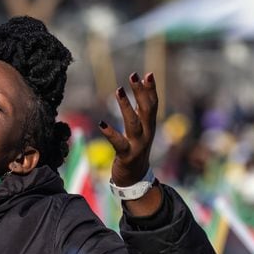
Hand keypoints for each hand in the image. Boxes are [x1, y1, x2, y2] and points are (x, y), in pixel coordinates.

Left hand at [98, 72, 158, 186]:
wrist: (136, 179)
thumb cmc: (135, 150)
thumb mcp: (140, 130)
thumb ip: (139, 113)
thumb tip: (137, 91)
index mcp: (149, 126)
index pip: (153, 104)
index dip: (151, 89)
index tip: (148, 74)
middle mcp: (147, 133)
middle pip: (146, 110)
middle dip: (141, 92)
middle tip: (134, 76)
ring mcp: (138, 145)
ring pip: (133, 123)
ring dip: (126, 106)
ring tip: (118, 90)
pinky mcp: (127, 155)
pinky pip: (119, 143)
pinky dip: (110, 133)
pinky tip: (101, 123)